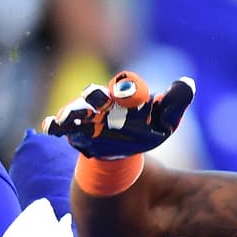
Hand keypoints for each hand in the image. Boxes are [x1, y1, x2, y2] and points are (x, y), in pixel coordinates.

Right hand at [43, 70, 194, 158]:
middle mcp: (104, 102)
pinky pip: (62, 126)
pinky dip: (55, 125)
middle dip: (94, 95)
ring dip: (72, 111)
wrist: (127, 153)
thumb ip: (175, 104)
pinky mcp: (76, 132)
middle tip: (95, 97)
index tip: (129, 93)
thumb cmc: (146, 130)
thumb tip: (186, 84)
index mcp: (125, 96)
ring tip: (69, 116)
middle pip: (95, 94)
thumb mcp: (165, 121)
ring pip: (76, 109)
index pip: (125, 87)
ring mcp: (88, 117)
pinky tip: (50, 126)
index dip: (127, 89)